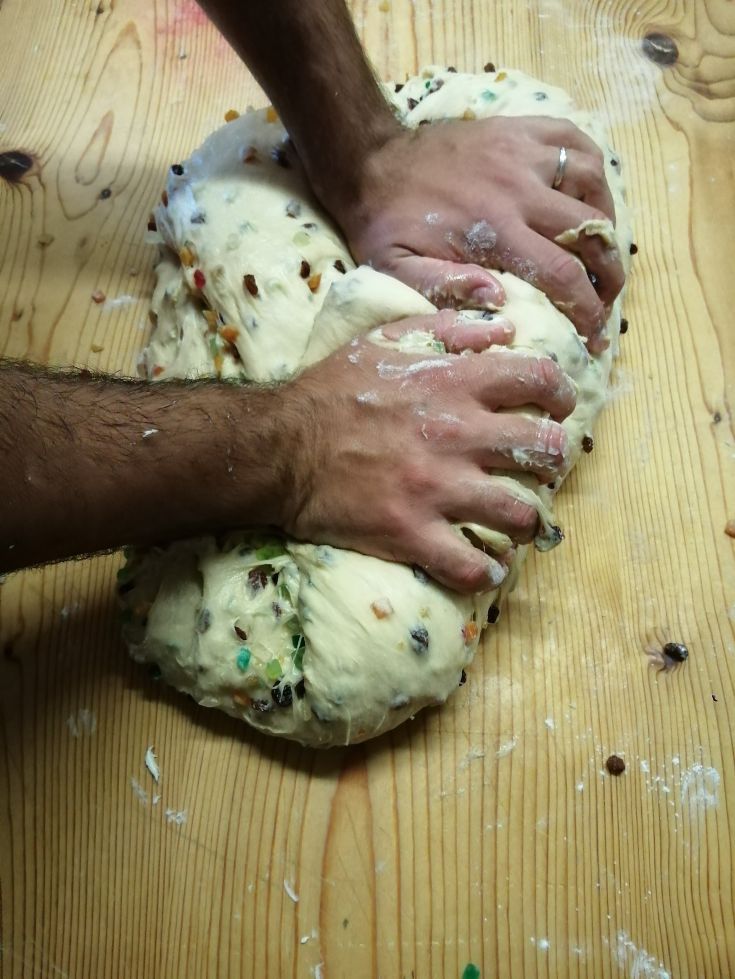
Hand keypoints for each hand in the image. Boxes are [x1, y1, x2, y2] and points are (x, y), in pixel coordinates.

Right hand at [280, 311, 575, 593]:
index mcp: (453, 383)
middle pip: (543, 451)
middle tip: (540, 470)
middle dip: (552, 462)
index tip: (560, 409)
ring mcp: (436, 488)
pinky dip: (486, 570)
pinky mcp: (412, 533)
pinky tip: (486, 566)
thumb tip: (506, 329)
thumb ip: (448, 328)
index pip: (539, 381)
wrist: (280, 448)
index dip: (562, 395)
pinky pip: (470, 565)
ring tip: (519, 524)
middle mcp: (456, 435)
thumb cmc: (332, 390)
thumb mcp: (386, 339)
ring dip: (528, 522)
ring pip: (519, 514)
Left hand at [332, 116, 624, 352]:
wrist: (369, 161)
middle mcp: (519, 188)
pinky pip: (577, 141)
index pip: (563, 275)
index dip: (588, 311)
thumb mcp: (398, 270)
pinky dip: (594, 169)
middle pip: (591, 233)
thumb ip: (445, 288)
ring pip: (594, 184)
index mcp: (494, 230)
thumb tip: (500, 303)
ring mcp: (524, 152)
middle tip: (608, 299)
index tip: (596, 335)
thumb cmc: (386, 225)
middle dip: (609, 275)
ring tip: (602, 250)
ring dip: (607, 222)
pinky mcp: (522, 128)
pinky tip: (590, 195)